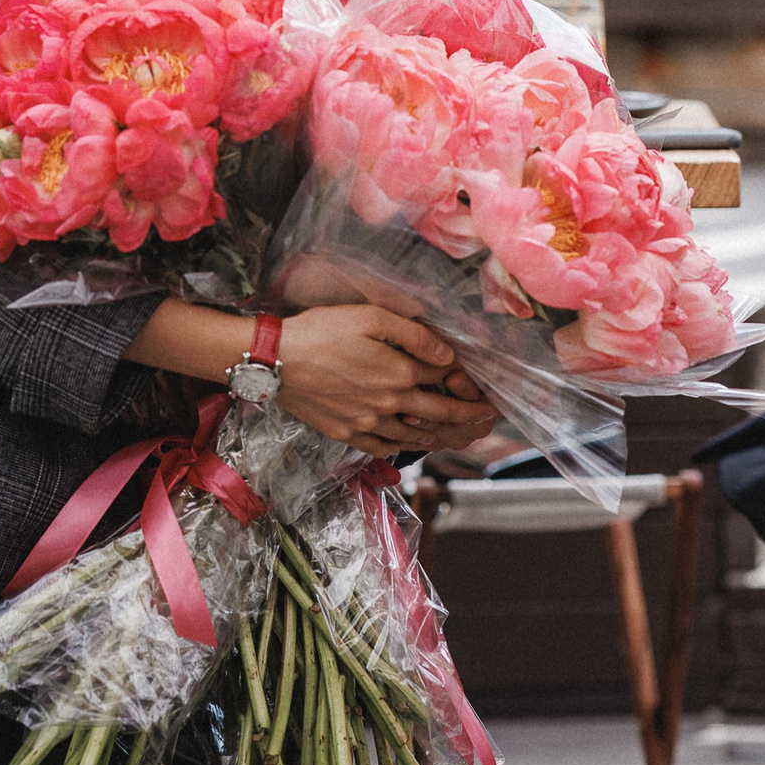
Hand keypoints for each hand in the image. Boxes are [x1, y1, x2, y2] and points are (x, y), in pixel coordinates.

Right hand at [266, 283, 497, 458]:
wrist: (276, 360)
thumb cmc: (322, 331)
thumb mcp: (371, 317)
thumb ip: (413, 335)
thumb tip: (447, 355)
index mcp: (399, 372)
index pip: (442, 376)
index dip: (462, 375)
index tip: (477, 378)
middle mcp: (389, 403)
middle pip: (439, 413)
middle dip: (469, 416)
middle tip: (489, 418)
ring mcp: (367, 422)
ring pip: (415, 435)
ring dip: (442, 437)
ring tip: (460, 436)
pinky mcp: (347, 433)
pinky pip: (382, 447)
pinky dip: (402, 447)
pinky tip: (409, 444)